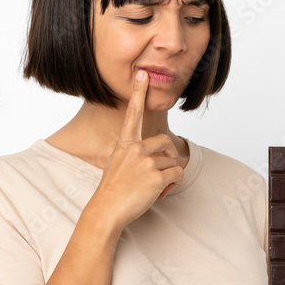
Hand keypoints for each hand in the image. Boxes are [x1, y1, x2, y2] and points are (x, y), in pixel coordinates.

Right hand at [88, 69, 183, 230]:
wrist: (107, 209)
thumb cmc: (113, 189)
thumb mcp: (117, 164)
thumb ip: (134, 154)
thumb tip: (155, 157)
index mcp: (125, 143)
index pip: (133, 114)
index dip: (139, 93)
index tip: (143, 74)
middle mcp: (135, 148)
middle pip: (165, 143)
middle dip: (168, 157)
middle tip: (160, 172)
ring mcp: (146, 162)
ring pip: (172, 162)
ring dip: (168, 176)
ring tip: (153, 187)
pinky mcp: (156, 176)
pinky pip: (177, 174)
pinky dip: (173, 184)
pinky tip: (160, 192)